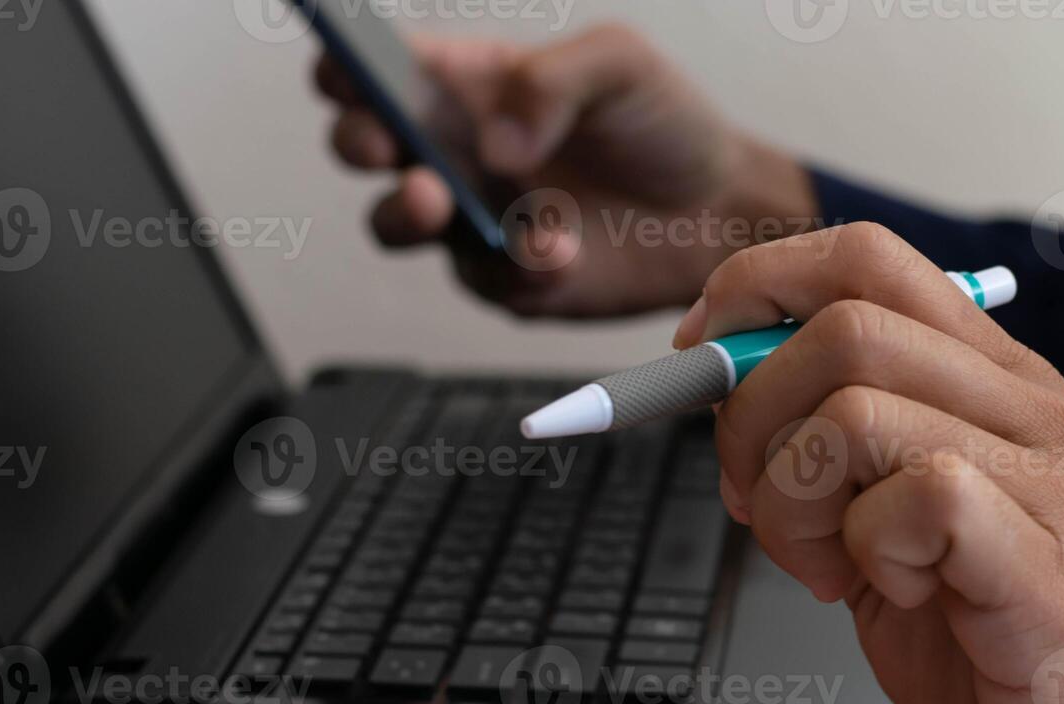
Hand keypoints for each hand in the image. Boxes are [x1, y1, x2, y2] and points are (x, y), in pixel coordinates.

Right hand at [315, 24, 815, 317]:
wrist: (718, 212)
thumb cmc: (664, 126)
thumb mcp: (619, 65)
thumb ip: (553, 81)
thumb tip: (495, 141)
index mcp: (469, 83)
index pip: (379, 68)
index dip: (346, 66)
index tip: (349, 72)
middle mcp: (457, 150)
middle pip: (361, 144)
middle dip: (358, 141)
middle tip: (387, 145)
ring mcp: (473, 220)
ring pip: (394, 222)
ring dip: (408, 213)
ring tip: (444, 202)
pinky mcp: (505, 279)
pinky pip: (481, 276)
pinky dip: (513, 262)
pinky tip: (560, 248)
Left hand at [684, 222, 1063, 703]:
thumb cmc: (1004, 638)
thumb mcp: (895, 525)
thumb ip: (830, 457)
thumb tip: (723, 404)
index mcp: (992, 382)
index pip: (865, 260)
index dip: (756, 289)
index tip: (700, 357)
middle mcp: (1026, 408)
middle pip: (842, 327)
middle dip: (751, 417)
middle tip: (756, 503)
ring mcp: (1047, 478)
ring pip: (855, 410)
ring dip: (794, 501)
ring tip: (832, 568)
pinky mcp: (1042, 562)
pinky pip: (910, 499)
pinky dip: (864, 552)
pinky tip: (900, 595)